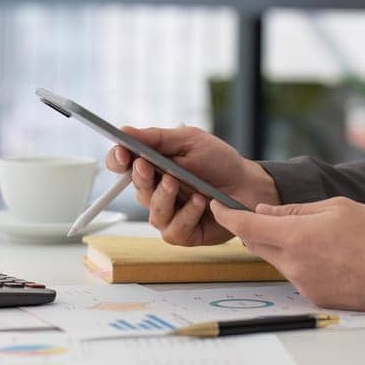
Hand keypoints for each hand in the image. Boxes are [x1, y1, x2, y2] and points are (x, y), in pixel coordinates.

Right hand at [104, 126, 280, 246]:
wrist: (247, 184)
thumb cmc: (218, 161)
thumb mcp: (190, 140)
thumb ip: (157, 138)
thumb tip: (124, 131)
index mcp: (152, 166)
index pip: (122, 164)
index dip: (117, 159)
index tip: (123, 152)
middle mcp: (155, 192)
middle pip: (135, 188)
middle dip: (142, 176)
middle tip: (148, 166)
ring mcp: (167, 214)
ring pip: (153, 211)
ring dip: (164, 196)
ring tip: (178, 183)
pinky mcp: (182, 233)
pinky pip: (174, 229)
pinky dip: (187, 214)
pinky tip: (201, 203)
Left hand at [209, 196, 364, 314]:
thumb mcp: (336, 206)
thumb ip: (296, 210)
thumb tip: (265, 212)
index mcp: (297, 237)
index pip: (246, 227)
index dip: (227, 215)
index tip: (217, 204)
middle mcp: (294, 265)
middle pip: (258, 245)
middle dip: (256, 229)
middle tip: (265, 214)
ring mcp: (304, 285)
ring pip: (278, 261)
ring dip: (283, 246)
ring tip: (317, 236)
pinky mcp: (316, 298)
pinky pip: (297, 276)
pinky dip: (302, 262)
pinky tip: (330, 255)